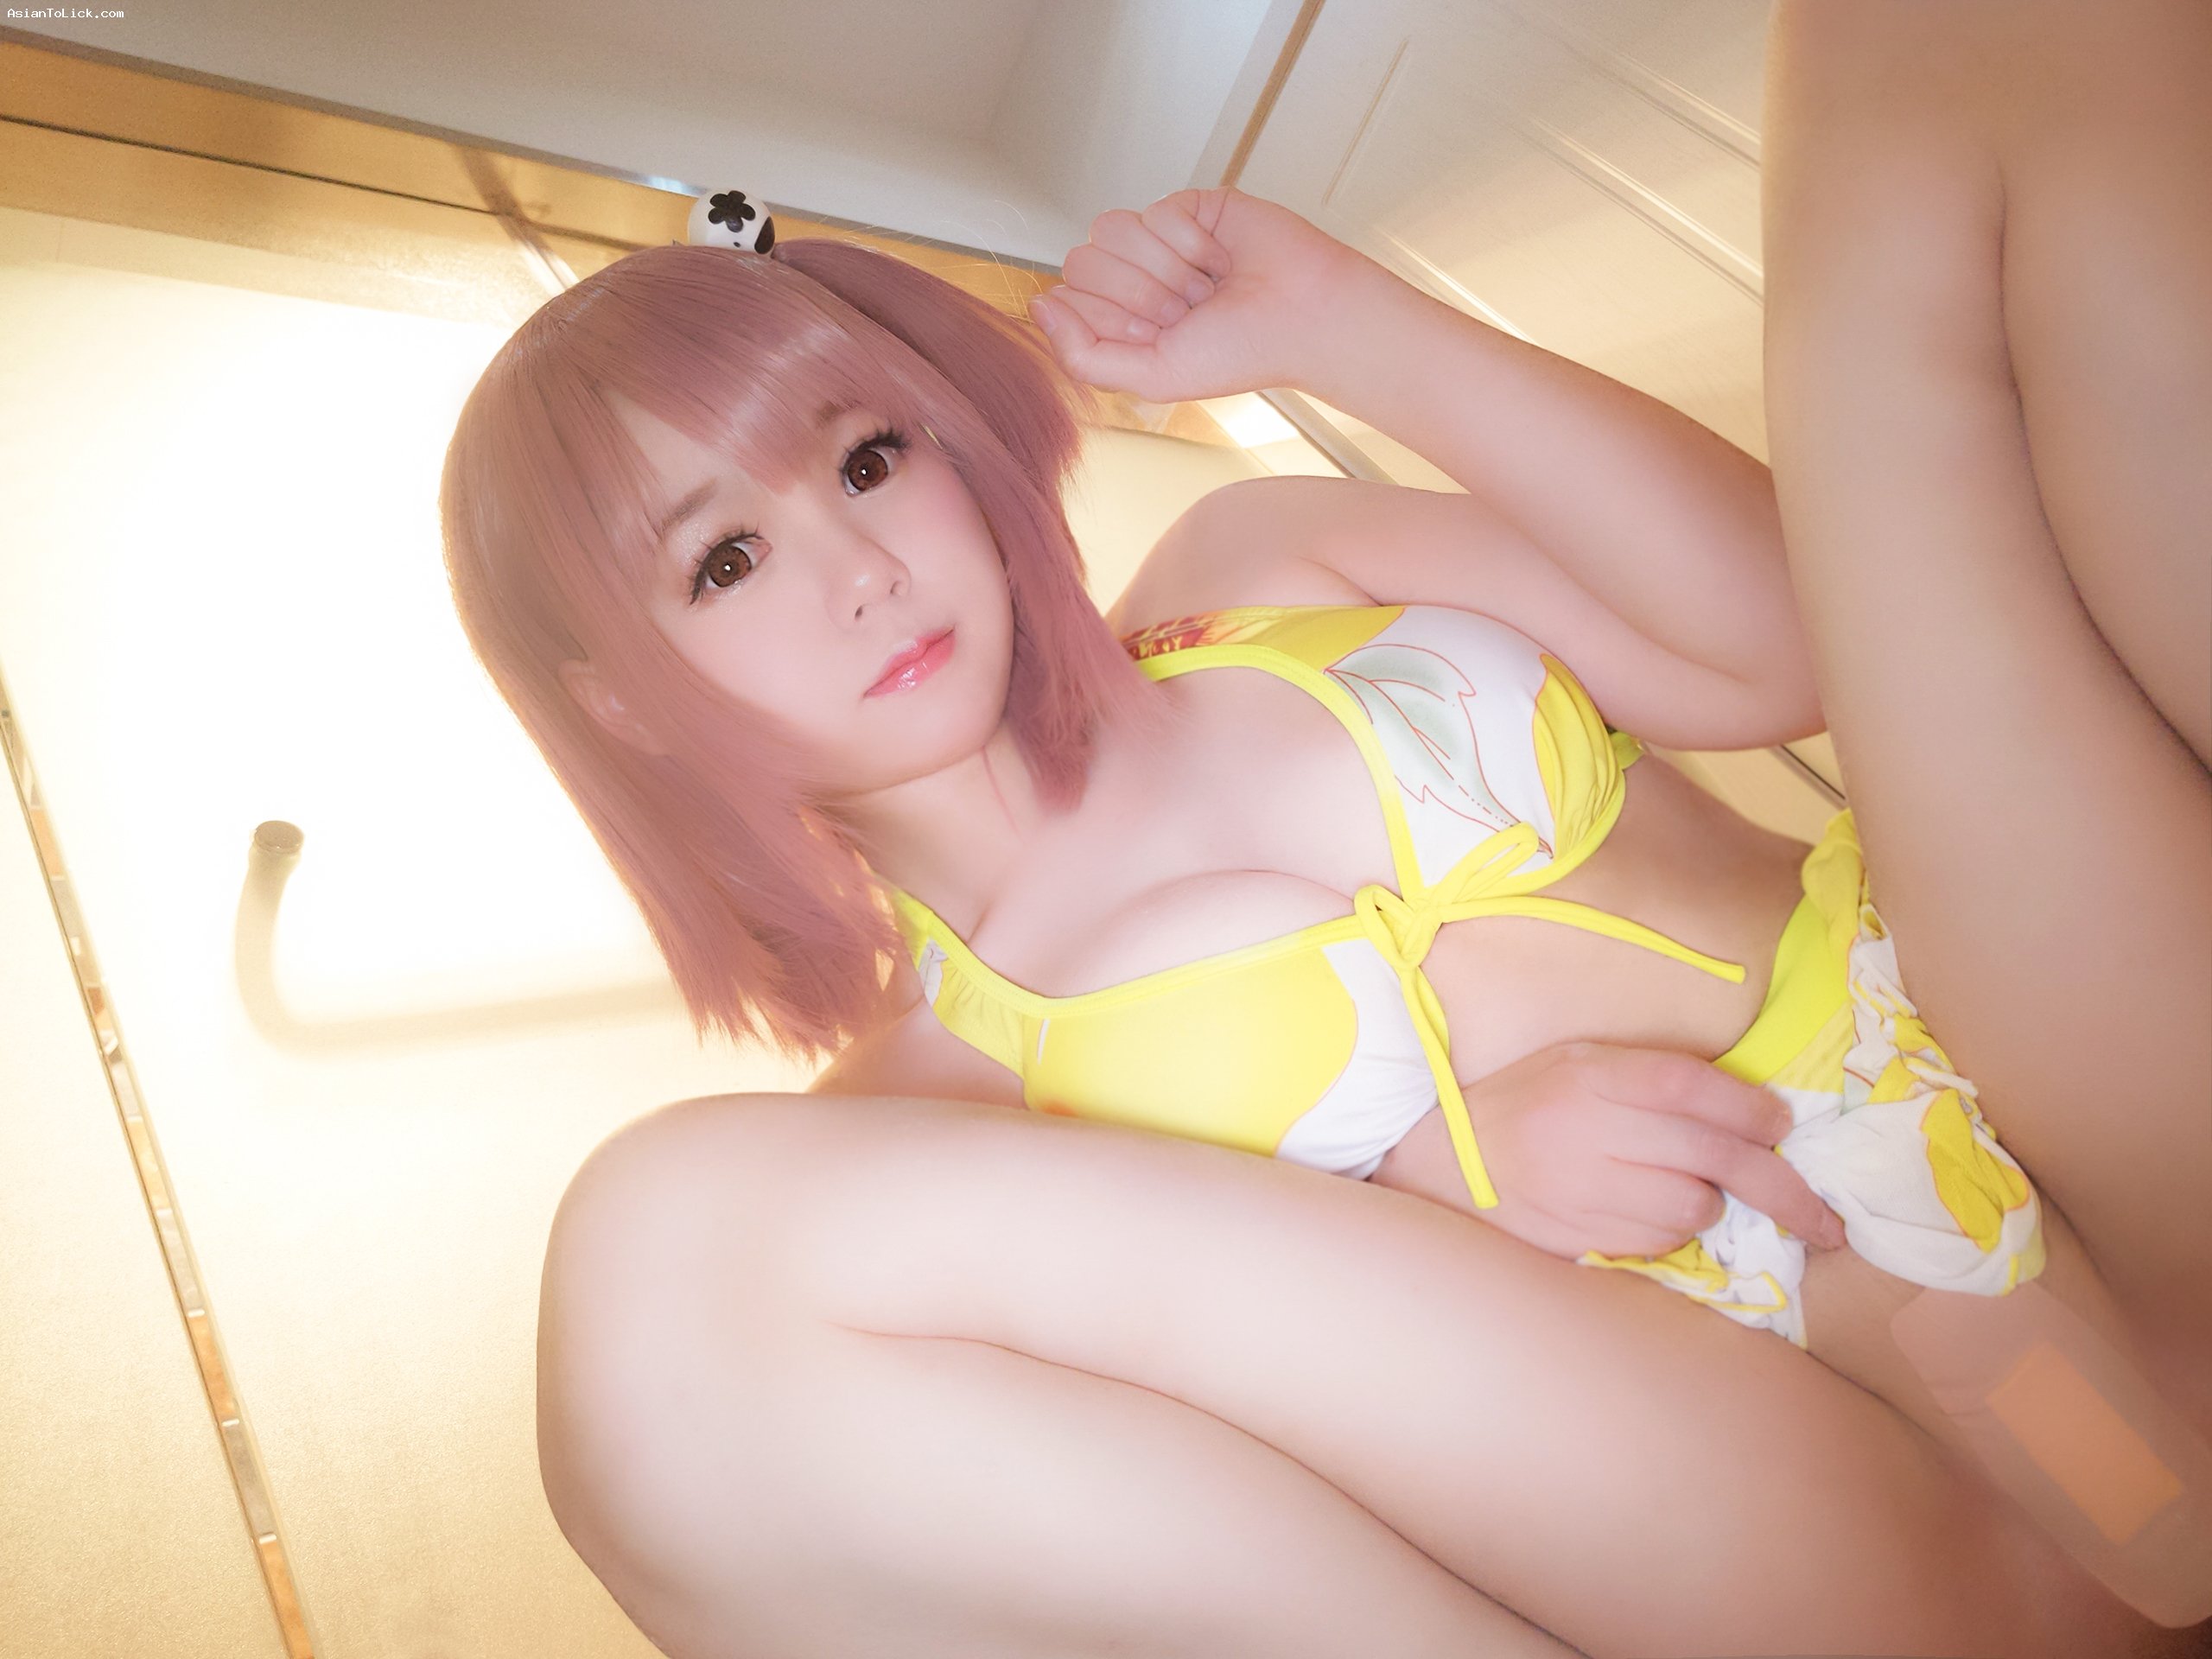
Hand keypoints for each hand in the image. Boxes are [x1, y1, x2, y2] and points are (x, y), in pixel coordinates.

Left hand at [1028, 186, 1368, 404]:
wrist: (1305, 317)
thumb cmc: (1241, 352)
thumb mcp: (1151, 375)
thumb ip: (1082, 354)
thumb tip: (1038, 306)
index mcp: (1118, 321)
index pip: (1065, 299)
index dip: (1107, 318)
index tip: (1156, 335)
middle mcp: (1132, 278)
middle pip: (1082, 262)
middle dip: (1138, 295)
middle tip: (1186, 312)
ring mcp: (1157, 240)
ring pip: (1114, 230)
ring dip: (1166, 268)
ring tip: (1206, 287)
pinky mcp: (1188, 206)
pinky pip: (1158, 211)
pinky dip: (1193, 243)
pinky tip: (1221, 260)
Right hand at [1370, 1041, 1847, 1260]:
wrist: (1443, 1160)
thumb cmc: (1525, 1103)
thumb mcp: (1581, 1063)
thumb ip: (1653, 1078)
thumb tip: (1751, 1110)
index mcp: (1596, 1074)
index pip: (1695, 1088)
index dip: (1754, 1109)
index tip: (1783, 1126)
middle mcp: (1594, 1128)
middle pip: (1716, 1157)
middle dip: (1784, 1189)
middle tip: (1828, 1223)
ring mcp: (1585, 1186)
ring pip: (1693, 1208)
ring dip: (1708, 1205)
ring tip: (1683, 1191)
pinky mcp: (1579, 1235)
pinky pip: (1657, 1243)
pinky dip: (1667, 1233)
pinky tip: (1644, 1213)